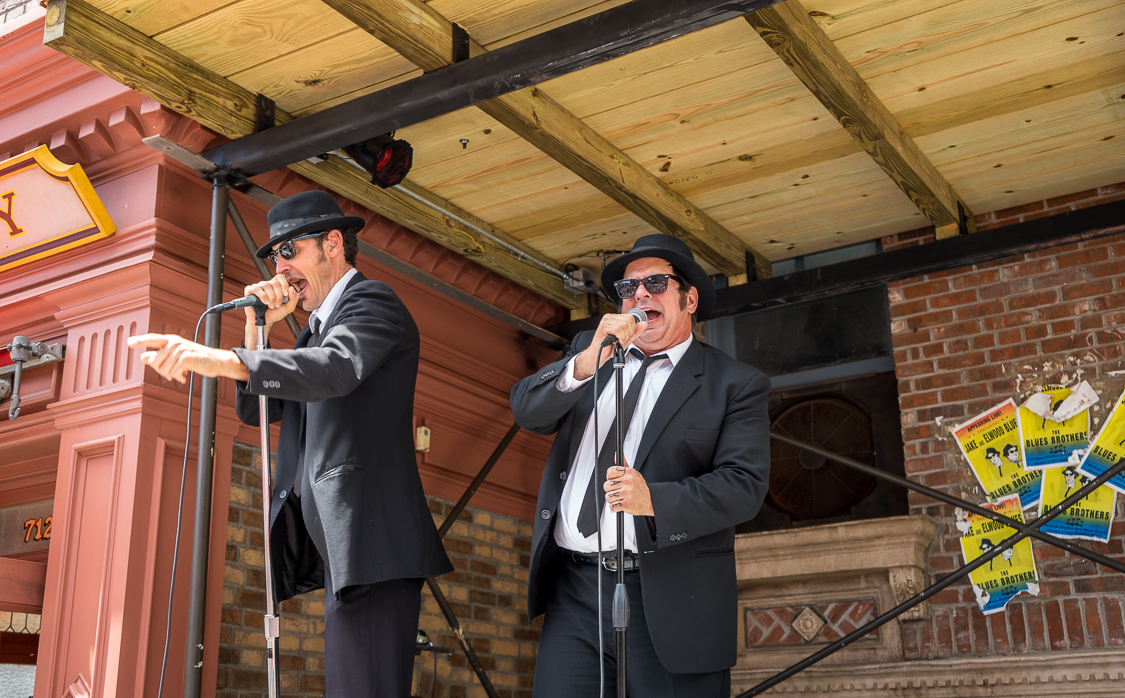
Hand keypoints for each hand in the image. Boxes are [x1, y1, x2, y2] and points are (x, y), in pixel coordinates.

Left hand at [127, 334, 247, 383]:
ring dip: (171, 375)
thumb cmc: (197, 359)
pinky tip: (184, 376)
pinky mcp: (187, 358)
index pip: (152, 339)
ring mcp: (181, 349)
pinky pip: (173, 372)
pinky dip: (178, 377)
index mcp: (171, 340)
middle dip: (161, 370)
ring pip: (163, 369)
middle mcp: (175, 342)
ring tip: (180, 373)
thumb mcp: (177, 356)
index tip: (129, 342)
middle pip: (154, 361)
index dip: (140, 341)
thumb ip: (159, 356)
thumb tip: (143, 357)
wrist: (216, 361)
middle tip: (172, 372)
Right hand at [243, 274, 298, 347]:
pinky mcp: (249, 291)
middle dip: (278, 295)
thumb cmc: (275, 313)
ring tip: (270, 305)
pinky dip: (262, 295)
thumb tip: (291, 288)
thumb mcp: (289, 307)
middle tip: (277, 305)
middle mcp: (266, 285)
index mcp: (275, 286)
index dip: (284, 284)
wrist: (265, 322)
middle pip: (274, 282)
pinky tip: (265, 302)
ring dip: (271, 297)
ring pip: (266, 284)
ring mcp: (258, 287)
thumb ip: (294, 298)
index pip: (280, 277)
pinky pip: (255, 288)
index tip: (285, 295)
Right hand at [572, 313, 648, 379]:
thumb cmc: (610, 347)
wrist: (598, 355)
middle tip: (622, 340)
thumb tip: (644, 323)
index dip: (632, 329)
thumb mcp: (626, 338)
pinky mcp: (603, 327)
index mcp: (615, 318)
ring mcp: (605, 321)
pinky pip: (618, 329)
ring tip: (619, 341)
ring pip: (624, 325)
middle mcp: (610, 317)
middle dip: (629, 333)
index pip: (630, 318)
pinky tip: (617, 341)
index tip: (627, 337)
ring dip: (624, 336)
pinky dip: (620, 337)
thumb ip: (635, 331)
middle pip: (628, 320)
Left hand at [604, 464, 653, 515]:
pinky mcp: (627, 503)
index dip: (610, 478)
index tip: (614, 482)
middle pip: (606, 485)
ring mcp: (627, 492)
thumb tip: (616, 454)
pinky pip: (612, 506)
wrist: (650, 502)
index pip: (610, 472)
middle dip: (610, 490)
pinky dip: (615, 507)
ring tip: (621, 498)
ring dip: (613, 500)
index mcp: (629, 472)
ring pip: (608, 496)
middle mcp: (628, 481)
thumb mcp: (634, 474)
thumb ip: (624, 464)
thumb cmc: (640, 489)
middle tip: (619, 491)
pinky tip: (622, 504)